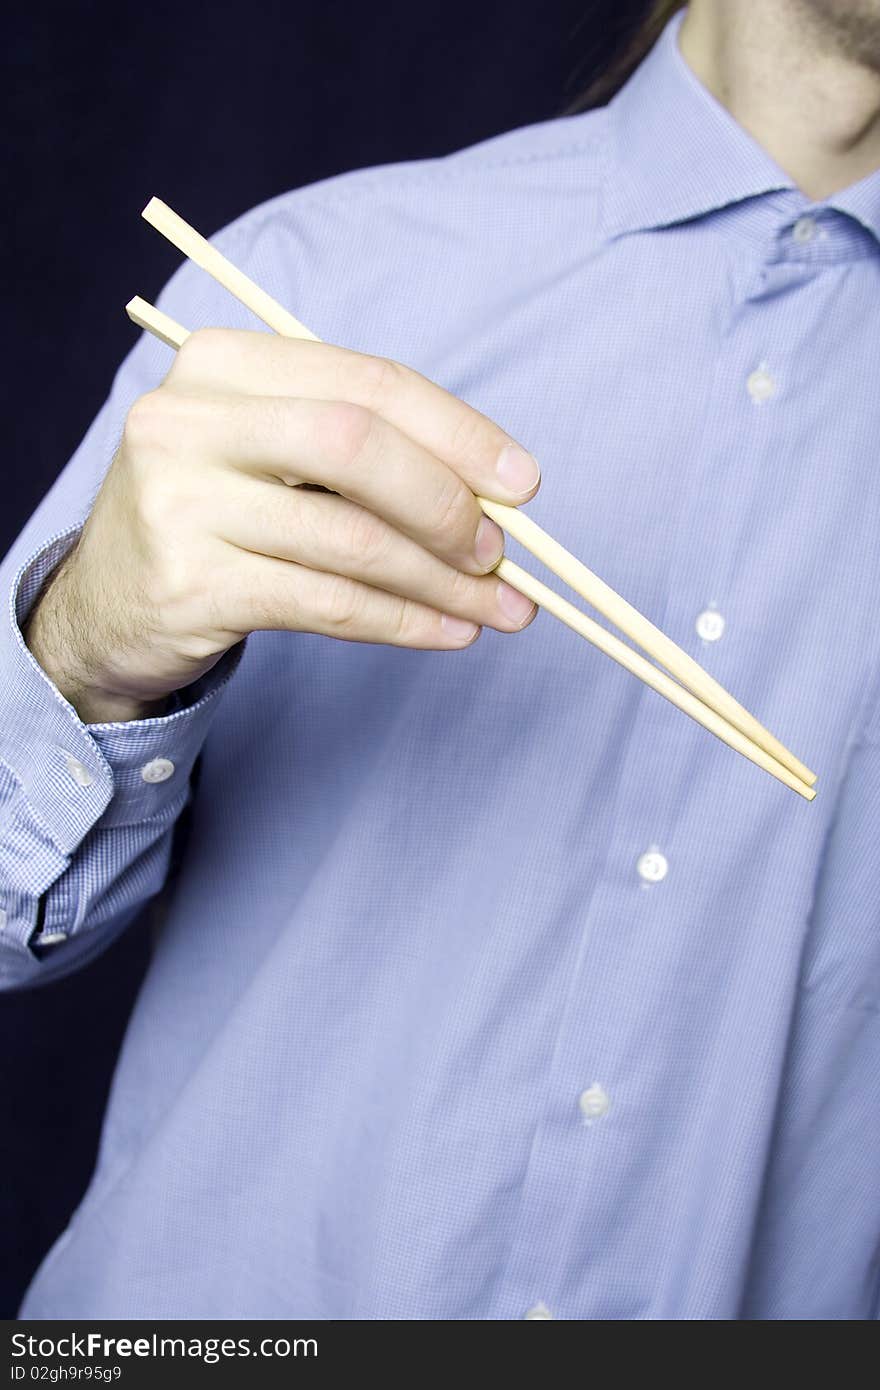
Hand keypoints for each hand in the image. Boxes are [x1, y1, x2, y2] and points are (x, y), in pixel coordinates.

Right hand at [23, 330, 540, 721]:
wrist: (108, 603)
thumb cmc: (217, 515)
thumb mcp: (270, 454)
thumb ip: (363, 451)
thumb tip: (498, 492)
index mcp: (222, 363)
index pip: (367, 382)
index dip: (459, 431)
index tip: (523, 483)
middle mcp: (189, 420)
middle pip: (356, 445)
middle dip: (449, 503)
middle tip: (502, 553)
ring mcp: (180, 502)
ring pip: (351, 539)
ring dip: (443, 581)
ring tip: (498, 607)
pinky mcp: (190, 584)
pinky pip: (327, 603)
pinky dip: (404, 621)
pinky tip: (449, 633)